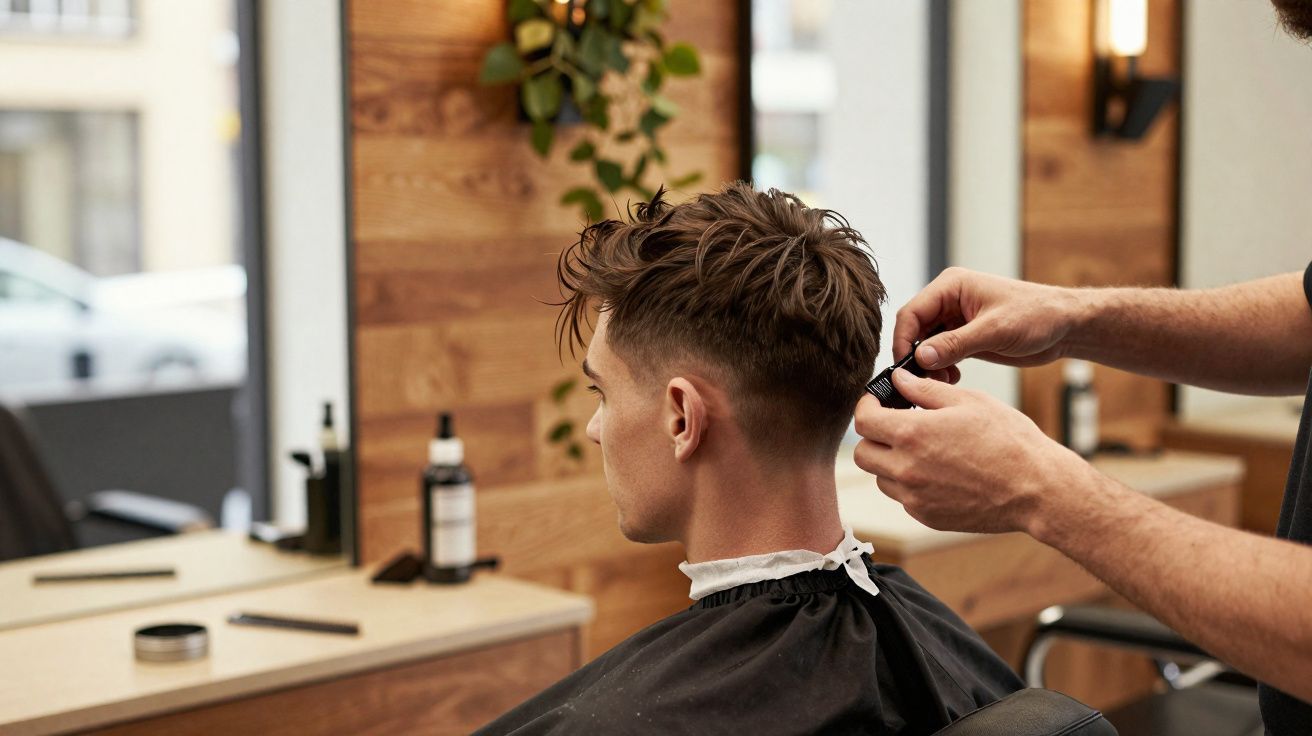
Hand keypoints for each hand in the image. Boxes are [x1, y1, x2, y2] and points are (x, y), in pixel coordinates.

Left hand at [853, 369, 1085, 534]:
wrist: (1037, 489)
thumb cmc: (1008, 440)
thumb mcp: (968, 402)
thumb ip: (925, 390)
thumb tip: (898, 380)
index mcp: (912, 434)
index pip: (863, 421)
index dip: (866, 407)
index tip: (877, 402)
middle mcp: (906, 469)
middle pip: (862, 453)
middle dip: (873, 436)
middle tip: (896, 425)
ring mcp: (915, 498)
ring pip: (880, 477)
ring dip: (890, 461)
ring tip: (923, 449)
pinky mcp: (927, 516)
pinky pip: (903, 497)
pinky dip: (910, 483)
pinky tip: (939, 471)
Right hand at [894, 267, 1083, 371]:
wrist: (1065, 327)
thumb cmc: (1036, 316)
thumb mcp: (995, 330)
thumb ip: (955, 344)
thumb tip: (920, 358)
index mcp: (952, 286)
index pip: (911, 312)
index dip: (903, 340)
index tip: (905, 367)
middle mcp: (949, 300)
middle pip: (914, 329)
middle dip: (915, 356)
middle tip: (923, 380)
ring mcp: (955, 319)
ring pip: (925, 344)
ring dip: (928, 365)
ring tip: (943, 381)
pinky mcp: (964, 336)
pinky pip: (939, 353)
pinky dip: (940, 368)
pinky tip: (953, 379)